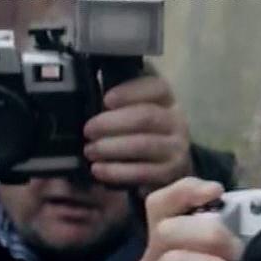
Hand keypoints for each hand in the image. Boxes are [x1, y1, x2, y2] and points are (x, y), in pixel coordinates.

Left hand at [84, 76, 193, 191]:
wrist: (166, 164)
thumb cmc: (139, 132)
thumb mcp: (132, 111)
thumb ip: (114, 104)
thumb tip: (84, 98)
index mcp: (165, 99)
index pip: (156, 87)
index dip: (130, 92)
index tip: (106, 100)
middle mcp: (176, 121)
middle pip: (146, 117)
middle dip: (112, 123)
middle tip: (88, 131)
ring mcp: (177, 148)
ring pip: (144, 144)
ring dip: (112, 148)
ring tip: (90, 151)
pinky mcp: (172, 172)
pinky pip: (144, 171)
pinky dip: (117, 171)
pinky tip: (98, 169)